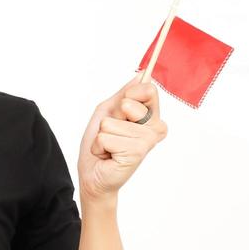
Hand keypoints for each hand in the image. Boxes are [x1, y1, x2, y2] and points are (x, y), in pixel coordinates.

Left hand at [76, 73, 167, 201]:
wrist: (93, 175)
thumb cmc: (101, 144)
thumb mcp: (109, 112)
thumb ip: (124, 93)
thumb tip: (141, 74)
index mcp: (151, 117)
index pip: (148, 89)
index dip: (130, 95)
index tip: (122, 109)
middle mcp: (155, 128)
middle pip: (129, 103)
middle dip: (112, 116)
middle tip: (113, 133)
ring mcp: (147, 142)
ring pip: (112, 123)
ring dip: (103, 135)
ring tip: (109, 148)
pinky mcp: (136, 153)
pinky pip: (106, 137)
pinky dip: (100, 146)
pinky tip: (108, 156)